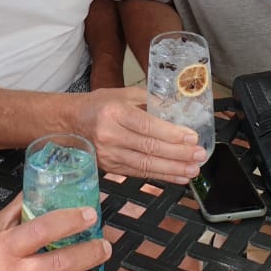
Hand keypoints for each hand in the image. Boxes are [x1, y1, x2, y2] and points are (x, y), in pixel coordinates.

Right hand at [73, 86, 205, 182]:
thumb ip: (150, 102)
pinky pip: (140, 174)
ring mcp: (109, 154)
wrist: (71, 122)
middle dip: (178, 154)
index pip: (147, 126)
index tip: (192, 138)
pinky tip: (178, 176)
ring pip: (146, 165)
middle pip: (149, 148)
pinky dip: (162, 176)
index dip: (172, 134)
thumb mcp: (123, 94)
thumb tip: (178, 112)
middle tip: (199, 155)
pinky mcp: (111, 167)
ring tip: (193, 169)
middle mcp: (110, 135)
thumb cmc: (99, 105)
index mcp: (115, 112)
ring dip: (173, 169)